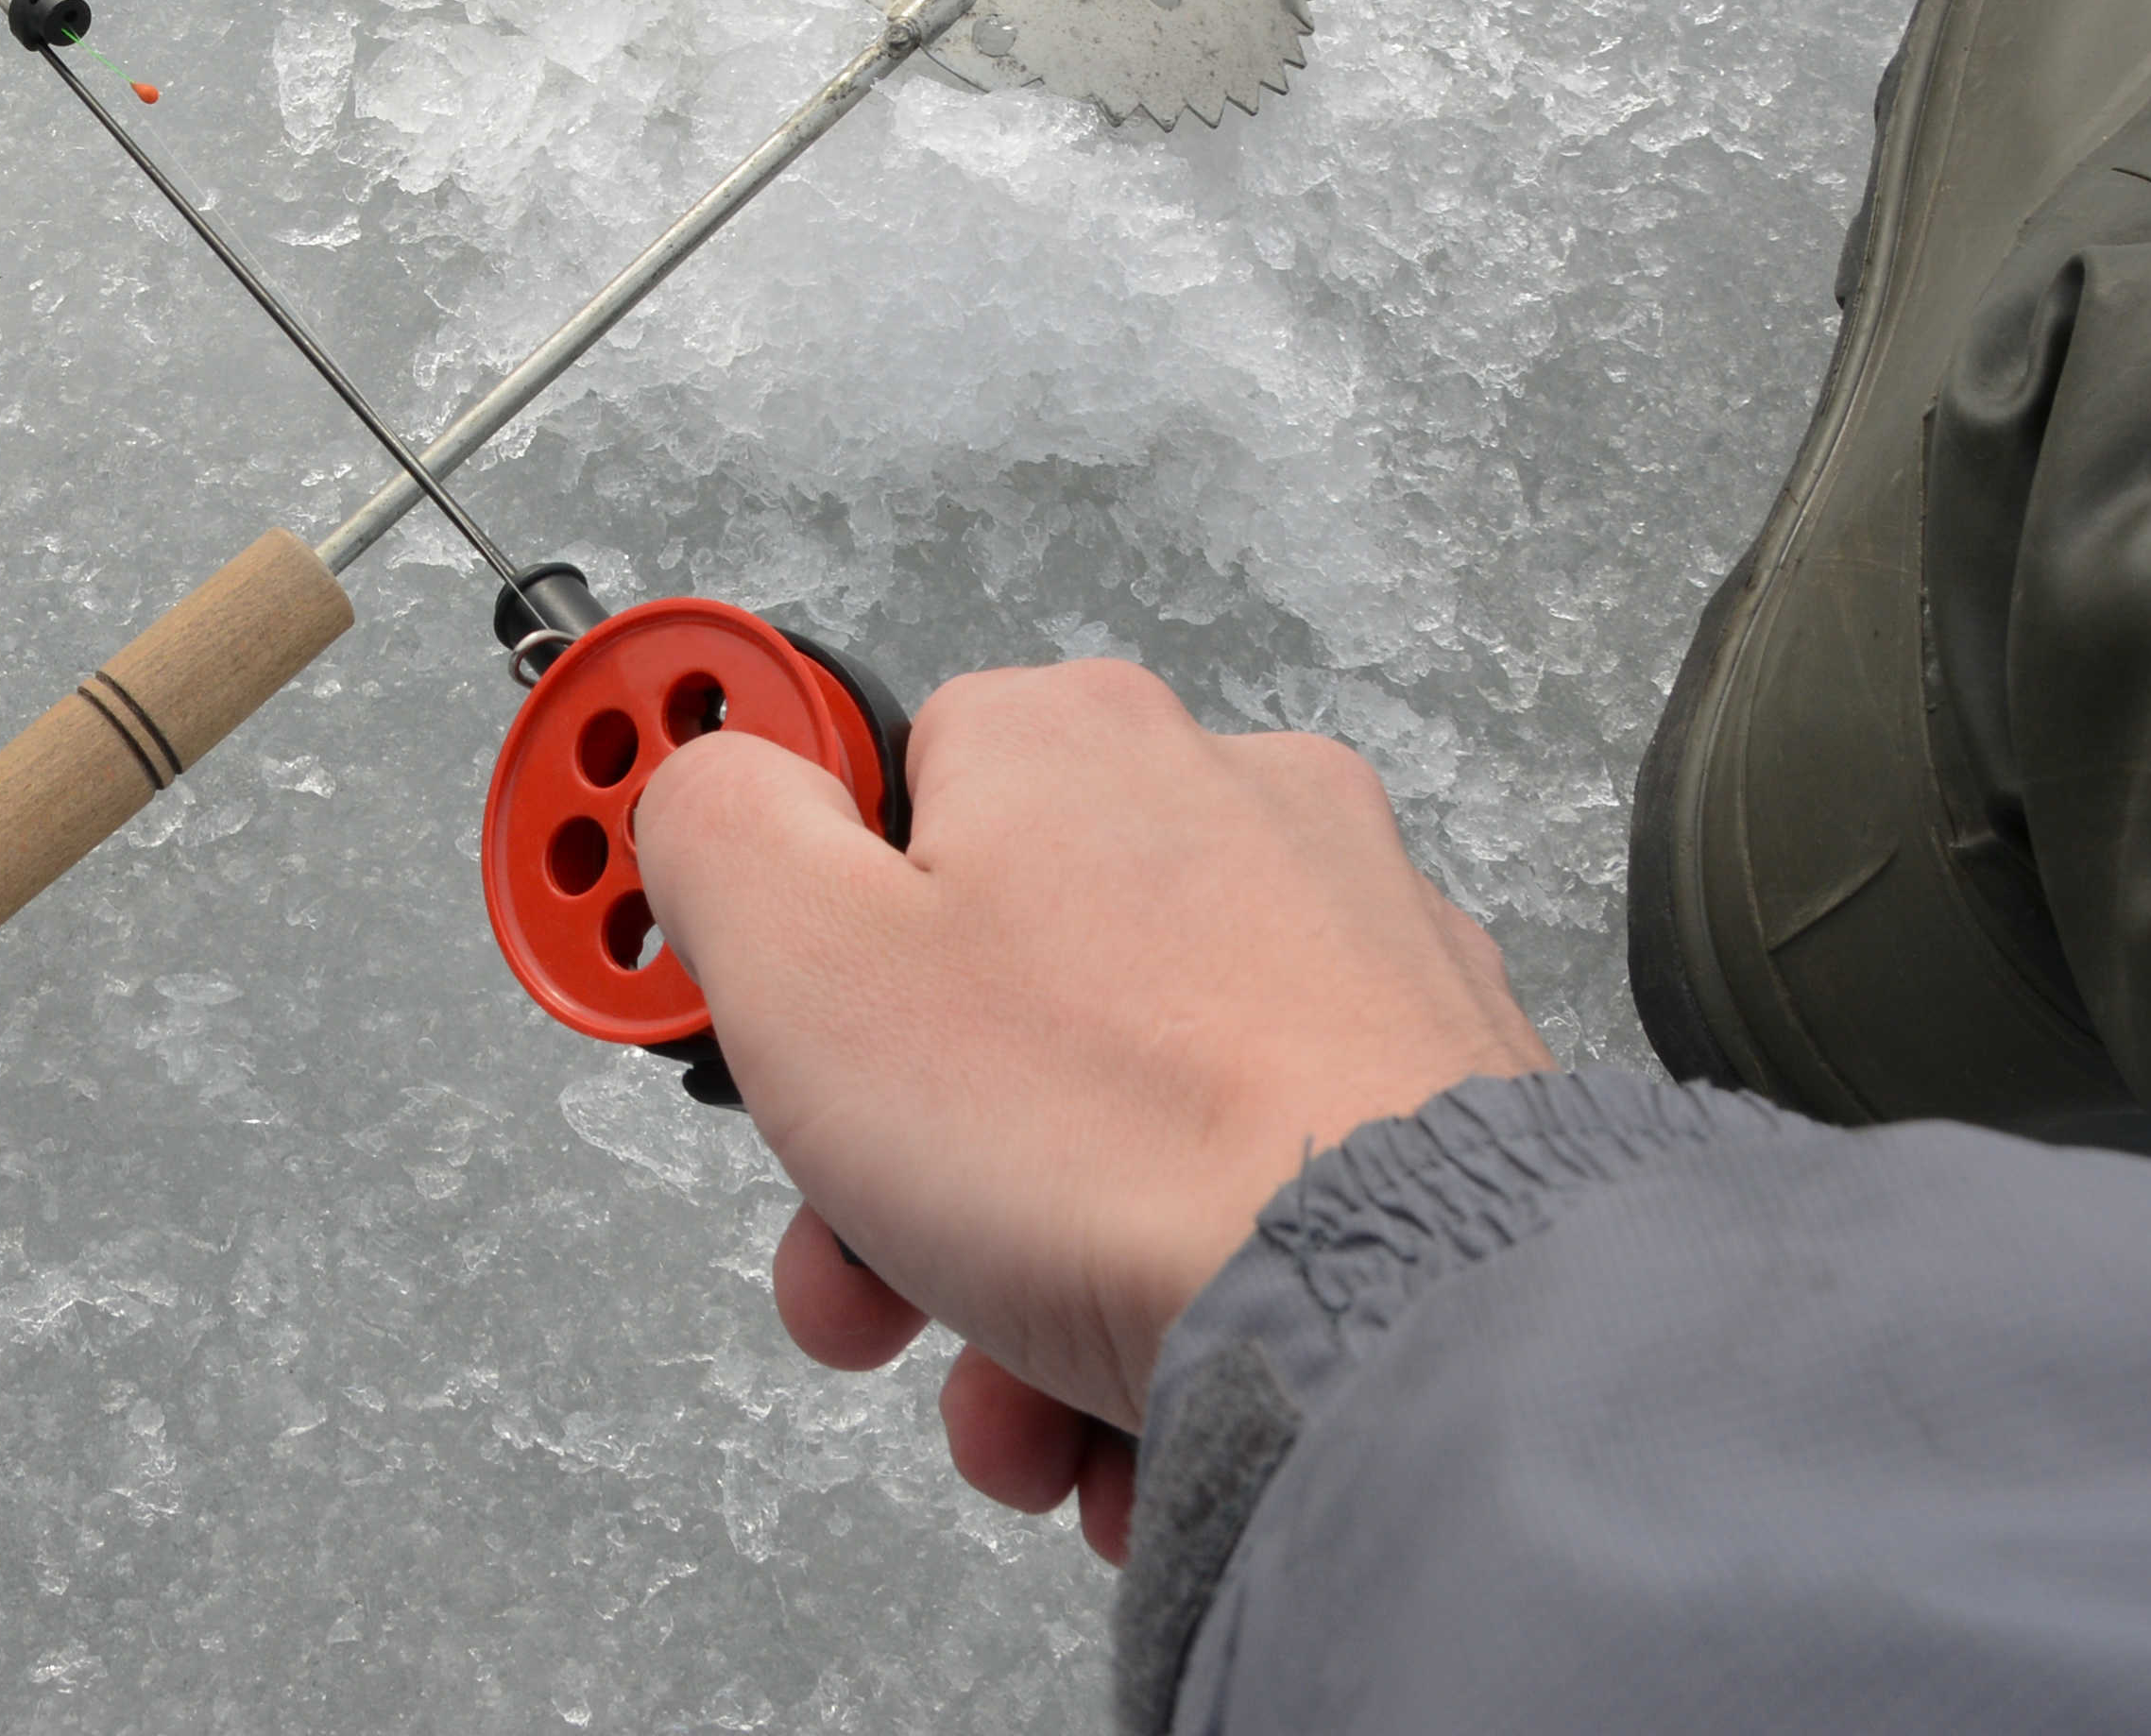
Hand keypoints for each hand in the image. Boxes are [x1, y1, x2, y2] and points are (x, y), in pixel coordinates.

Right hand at [628, 659, 1548, 1549]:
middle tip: (872, 1290)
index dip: (788, 968)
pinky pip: (1239, 1195)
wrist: (1400, 1323)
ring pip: (1110, 1126)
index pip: (870, 813)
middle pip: (985, 1001)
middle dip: (900, 1182)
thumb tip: (718, 787)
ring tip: (1024, 1397)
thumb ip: (718, 830)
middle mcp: (1226, 812)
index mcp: (1067, 746)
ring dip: (1024, 1280)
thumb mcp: (802, 958)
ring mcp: (1349, 955)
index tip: (773, 1070)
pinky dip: (1169, 1302)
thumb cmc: (1117, 1147)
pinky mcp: (1432, 1095)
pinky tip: (1136, 1403)